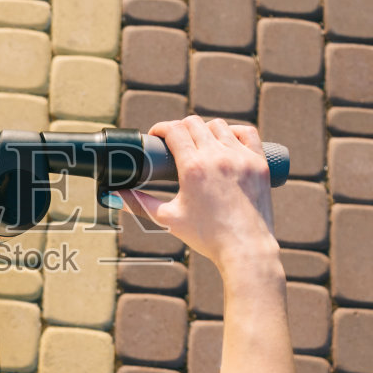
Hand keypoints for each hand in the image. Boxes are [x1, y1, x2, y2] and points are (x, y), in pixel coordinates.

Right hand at [115, 116, 279, 271]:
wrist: (245, 249)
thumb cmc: (207, 236)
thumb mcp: (168, 219)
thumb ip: (139, 203)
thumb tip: (114, 196)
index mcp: (193, 167)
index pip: (174, 129)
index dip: (161, 128)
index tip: (157, 136)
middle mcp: (217, 157)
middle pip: (194, 123)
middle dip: (180, 129)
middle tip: (175, 143)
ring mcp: (241, 158)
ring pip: (219, 126)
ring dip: (205, 130)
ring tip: (199, 145)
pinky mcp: (259, 163)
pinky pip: (247, 133)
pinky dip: (234, 133)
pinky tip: (226, 142)